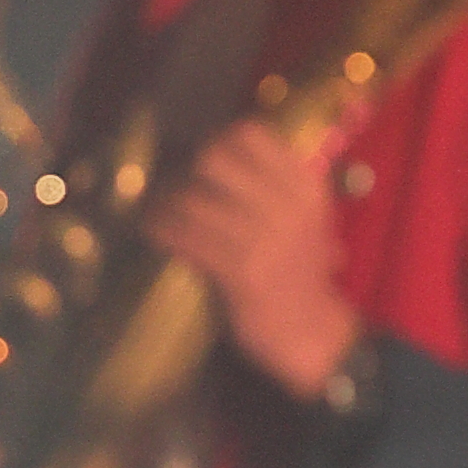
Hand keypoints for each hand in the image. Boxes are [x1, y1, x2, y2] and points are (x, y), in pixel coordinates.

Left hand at [143, 119, 362, 398]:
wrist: (313, 332)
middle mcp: (287, 206)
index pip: (252, 135)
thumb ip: (279, 187)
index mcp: (305, 187)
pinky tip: (154, 230)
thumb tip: (229, 151)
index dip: (219, 141)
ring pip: (194, 200)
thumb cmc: (301, 273)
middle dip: (188, 170)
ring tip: (158, 209)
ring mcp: (264, 238)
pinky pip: (186, 237)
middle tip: (177, 184)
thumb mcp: (307, 221)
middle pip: (215, 159)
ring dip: (167, 203)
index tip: (204, 159)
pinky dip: (163, 230)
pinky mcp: (240, 271)